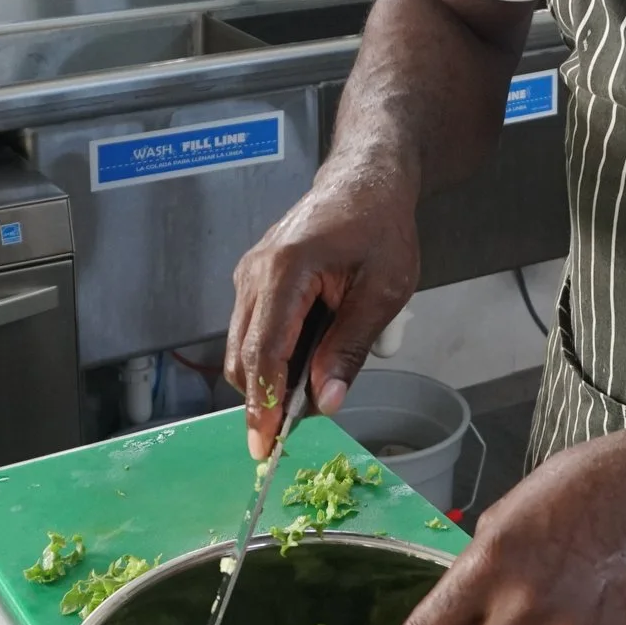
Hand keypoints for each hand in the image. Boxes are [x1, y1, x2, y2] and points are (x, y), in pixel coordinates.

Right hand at [225, 159, 420, 457]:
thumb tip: (325, 402)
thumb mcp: (382, 292)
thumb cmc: (381, 226)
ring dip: (270, 377)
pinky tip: (308, 357)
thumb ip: (350, 348)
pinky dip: (272, 354)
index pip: (264, 352)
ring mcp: (249, 274)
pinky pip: (252, 329)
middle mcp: (255, 273)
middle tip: (298, 427)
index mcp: (286, 271)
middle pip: (243, 356)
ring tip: (312, 387)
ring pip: (243, 347)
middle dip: (264, 399)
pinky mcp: (254, 278)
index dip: (263, 405)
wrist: (366, 178)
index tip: (265, 445)